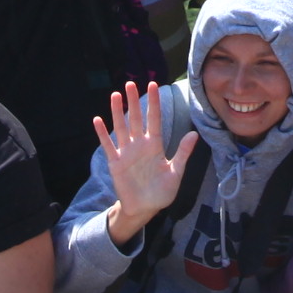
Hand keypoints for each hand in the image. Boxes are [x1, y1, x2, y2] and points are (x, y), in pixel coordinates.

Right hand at [91, 84, 185, 235]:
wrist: (145, 208)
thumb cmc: (162, 191)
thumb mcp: (176, 173)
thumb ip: (183, 153)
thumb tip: (194, 135)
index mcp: (155, 146)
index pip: (155, 119)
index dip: (154, 103)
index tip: (154, 85)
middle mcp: (140, 145)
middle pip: (136, 118)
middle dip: (134, 101)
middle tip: (131, 83)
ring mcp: (126, 152)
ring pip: (121, 127)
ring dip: (118, 112)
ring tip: (116, 95)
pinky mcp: (115, 162)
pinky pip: (108, 145)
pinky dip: (102, 133)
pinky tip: (97, 120)